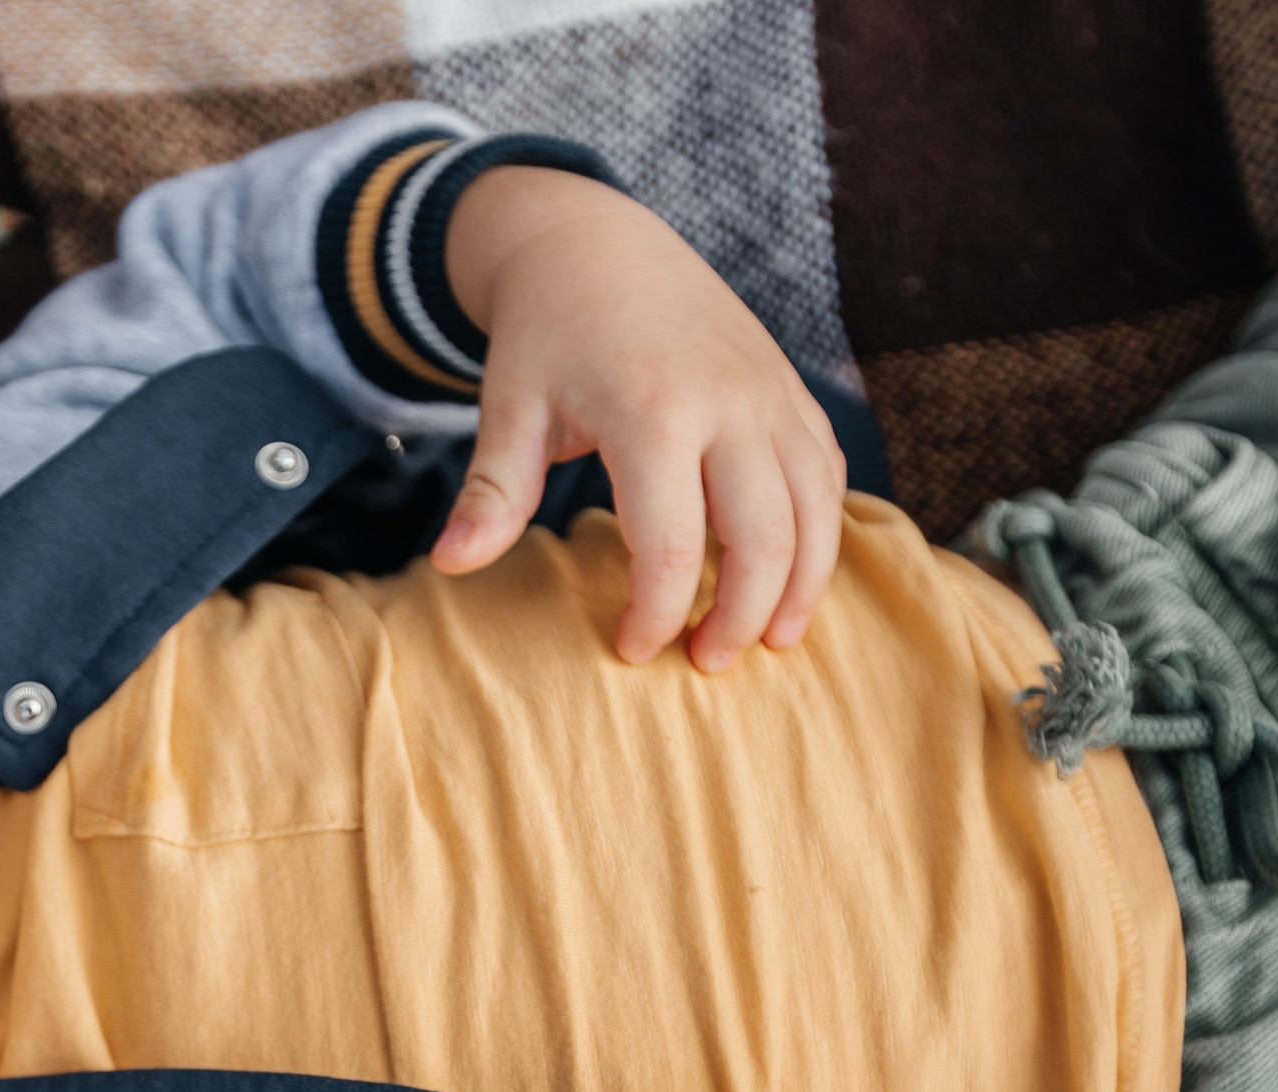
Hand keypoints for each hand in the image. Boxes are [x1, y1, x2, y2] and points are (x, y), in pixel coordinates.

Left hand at [437, 168, 847, 671]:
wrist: (595, 240)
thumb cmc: (544, 334)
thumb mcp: (509, 406)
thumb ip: (492, 491)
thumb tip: (449, 564)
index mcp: (651, 411)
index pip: (670, 548)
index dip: (655, 615)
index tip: (631, 651)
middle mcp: (728, 402)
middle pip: (762, 539)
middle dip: (739, 617)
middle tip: (708, 665)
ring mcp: (770, 393)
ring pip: (817, 510)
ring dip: (800, 586)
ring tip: (770, 642)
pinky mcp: (791, 389)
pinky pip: (828, 472)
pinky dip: (822, 532)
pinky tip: (794, 579)